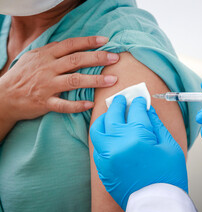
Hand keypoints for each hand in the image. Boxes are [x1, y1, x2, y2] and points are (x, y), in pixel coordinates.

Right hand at [0, 36, 119, 123]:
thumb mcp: (34, 57)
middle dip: (97, 58)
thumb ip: (52, 51)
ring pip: (74, 81)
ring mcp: (47, 86)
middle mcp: (48, 68)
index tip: (105, 41)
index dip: (88, 42)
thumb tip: (72, 45)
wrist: (4, 96)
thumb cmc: (23, 76)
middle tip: (115, 58)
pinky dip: (78, 105)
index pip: (70, 45)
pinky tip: (91, 104)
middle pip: (76, 61)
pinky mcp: (45, 102)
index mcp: (46, 55)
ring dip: (94, 80)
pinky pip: (64, 105)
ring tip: (112, 80)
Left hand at [90, 96, 187, 209]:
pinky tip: (109, 133)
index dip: (139, 102)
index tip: (140, 99)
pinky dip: (102, 135)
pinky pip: (97, 145)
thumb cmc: (168, 177)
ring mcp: (106, 157)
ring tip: (112, 114)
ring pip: (98, 129)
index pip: (135, 111)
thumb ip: (157, 125)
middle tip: (123, 99)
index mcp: (137, 138)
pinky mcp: (102, 168)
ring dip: (105, 118)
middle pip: (114, 115)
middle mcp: (117, 145)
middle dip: (119, 104)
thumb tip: (148, 110)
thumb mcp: (170, 147)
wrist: (157, 206)